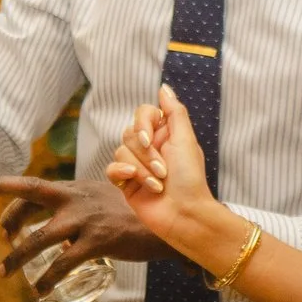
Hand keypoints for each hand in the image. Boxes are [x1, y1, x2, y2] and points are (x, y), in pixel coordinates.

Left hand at [0, 176, 172, 289]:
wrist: (166, 223)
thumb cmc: (134, 214)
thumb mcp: (102, 200)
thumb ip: (78, 207)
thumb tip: (56, 227)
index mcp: (73, 188)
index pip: (30, 184)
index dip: (0, 185)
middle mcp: (75, 199)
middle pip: (28, 203)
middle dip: (5, 220)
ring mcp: (85, 220)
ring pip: (39, 239)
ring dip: (18, 258)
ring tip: (6, 273)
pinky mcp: (98, 242)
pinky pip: (63, 264)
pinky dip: (48, 279)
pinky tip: (41, 291)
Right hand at [106, 87, 220, 256]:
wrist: (184, 214)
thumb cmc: (190, 178)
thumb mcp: (186, 140)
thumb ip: (174, 112)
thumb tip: (163, 87)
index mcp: (164, 134)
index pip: (142, 113)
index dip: (143, 124)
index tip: (151, 139)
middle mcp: (149, 147)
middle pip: (129, 133)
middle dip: (146, 153)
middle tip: (163, 171)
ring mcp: (136, 165)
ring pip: (120, 151)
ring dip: (141, 168)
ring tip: (157, 184)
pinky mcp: (125, 182)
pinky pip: (111, 168)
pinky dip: (122, 173)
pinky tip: (134, 182)